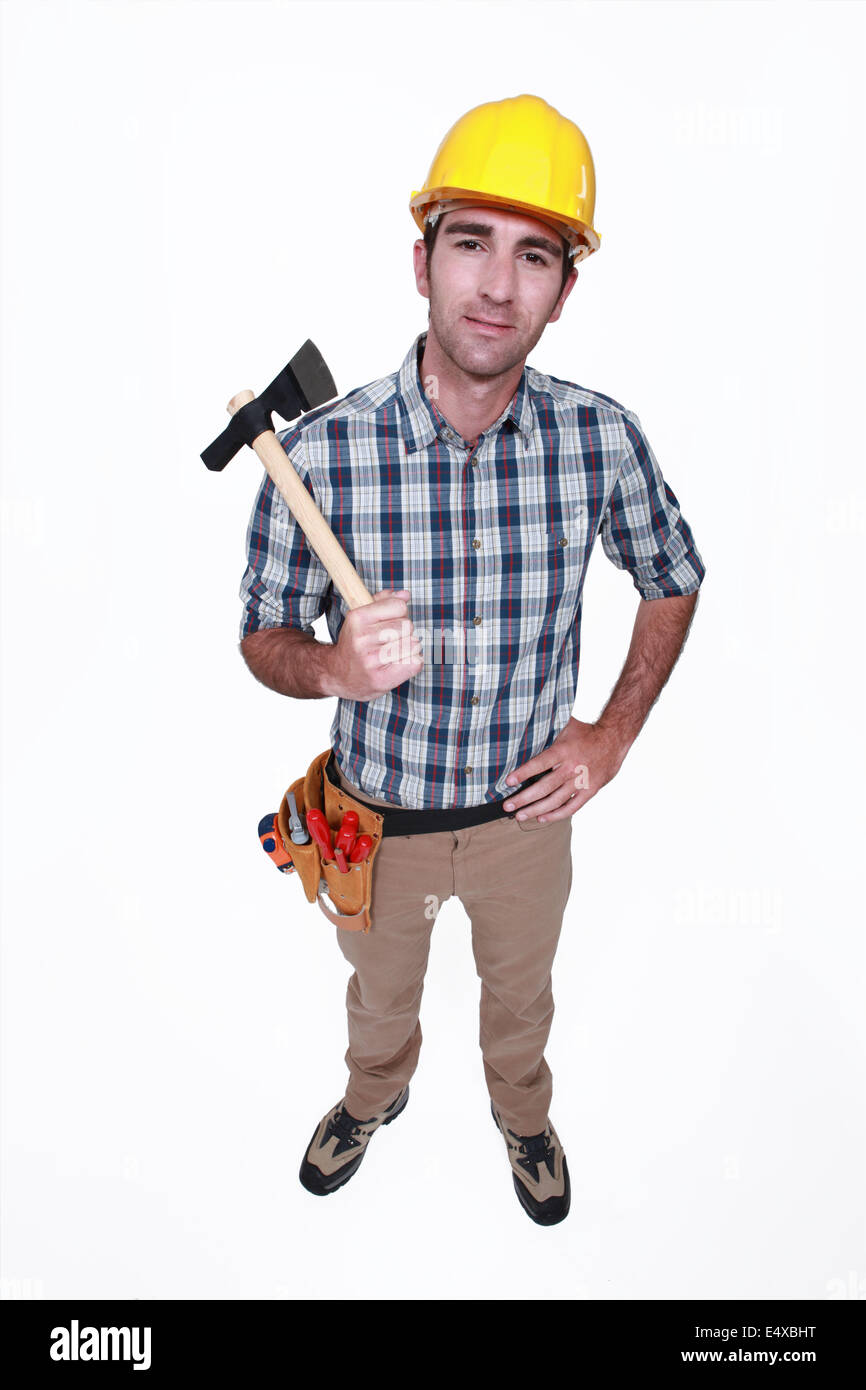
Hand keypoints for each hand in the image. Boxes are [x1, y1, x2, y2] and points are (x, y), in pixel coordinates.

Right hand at [327, 589, 423, 700]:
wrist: (337, 674)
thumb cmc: (354, 644)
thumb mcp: (362, 617)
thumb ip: (383, 602)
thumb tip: (405, 595)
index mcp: (357, 618)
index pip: (399, 606)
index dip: (399, 613)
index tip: (390, 621)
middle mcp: (362, 639)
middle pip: (407, 625)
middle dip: (404, 631)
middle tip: (391, 640)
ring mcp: (371, 661)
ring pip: (413, 644)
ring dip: (409, 648)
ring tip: (394, 652)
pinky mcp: (380, 679)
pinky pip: (414, 663)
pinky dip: (411, 662)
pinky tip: (398, 664)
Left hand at [502, 717, 628, 822]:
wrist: (615, 739)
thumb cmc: (587, 732)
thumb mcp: (566, 727)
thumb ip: (549, 734)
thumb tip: (526, 731)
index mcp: (564, 751)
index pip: (540, 764)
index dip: (523, 773)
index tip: (508, 782)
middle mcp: (572, 768)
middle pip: (544, 787)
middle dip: (524, 798)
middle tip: (507, 806)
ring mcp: (581, 781)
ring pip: (555, 800)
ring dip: (536, 809)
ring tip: (520, 816)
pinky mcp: (590, 790)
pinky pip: (572, 807)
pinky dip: (556, 814)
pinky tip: (542, 817)